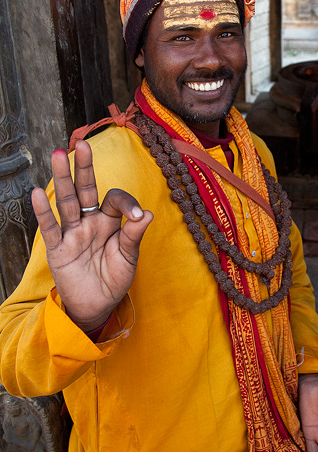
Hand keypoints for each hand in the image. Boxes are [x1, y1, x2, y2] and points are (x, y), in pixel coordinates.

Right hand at [31, 140, 152, 330]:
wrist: (97, 306)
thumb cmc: (114, 279)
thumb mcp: (129, 258)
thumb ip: (133, 235)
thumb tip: (145, 213)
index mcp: (110, 222)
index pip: (115, 200)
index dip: (126, 204)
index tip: (136, 218)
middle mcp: (90, 222)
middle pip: (85, 190)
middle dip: (84, 168)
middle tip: (82, 145)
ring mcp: (72, 234)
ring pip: (66, 202)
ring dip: (62, 179)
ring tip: (58, 154)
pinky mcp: (58, 249)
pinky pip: (51, 228)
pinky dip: (43, 212)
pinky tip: (37, 193)